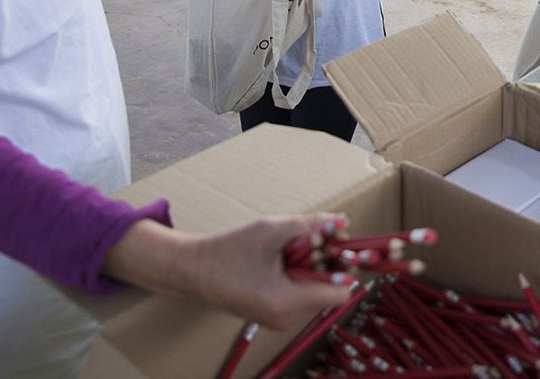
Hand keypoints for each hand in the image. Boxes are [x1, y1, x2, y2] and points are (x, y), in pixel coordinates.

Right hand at [103, 213, 353, 329]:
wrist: (191, 270)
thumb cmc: (227, 249)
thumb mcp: (271, 229)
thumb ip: (310, 225)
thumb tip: (344, 221)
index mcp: (286, 301)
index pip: (340, 292)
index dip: (349, 267)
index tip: (348, 246)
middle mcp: (286, 318)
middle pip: (328, 289)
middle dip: (328, 262)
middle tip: (316, 238)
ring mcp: (279, 319)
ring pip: (314, 290)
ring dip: (312, 266)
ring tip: (290, 247)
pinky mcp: (273, 314)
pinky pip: (299, 293)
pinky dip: (299, 274)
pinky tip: (282, 258)